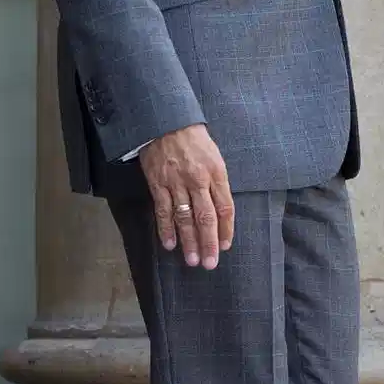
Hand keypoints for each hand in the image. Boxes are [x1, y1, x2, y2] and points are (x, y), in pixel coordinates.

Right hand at [140, 123, 233, 269]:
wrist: (165, 120)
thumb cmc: (193, 137)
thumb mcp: (214, 154)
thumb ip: (217, 180)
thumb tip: (219, 209)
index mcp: (216, 171)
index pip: (225, 207)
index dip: (226, 229)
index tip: (225, 246)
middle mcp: (198, 179)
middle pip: (206, 217)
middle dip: (209, 243)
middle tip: (210, 263)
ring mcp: (176, 182)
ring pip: (185, 217)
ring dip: (189, 241)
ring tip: (192, 260)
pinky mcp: (158, 183)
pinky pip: (163, 210)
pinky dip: (166, 229)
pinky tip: (170, 244)